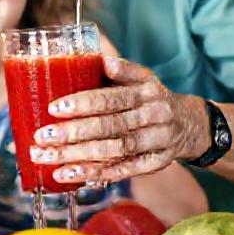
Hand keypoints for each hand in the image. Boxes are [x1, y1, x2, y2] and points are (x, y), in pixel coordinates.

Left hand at [29, 57, 205, 185]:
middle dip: (74, 133)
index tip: (54, 108)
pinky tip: (72, 175)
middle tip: (43, 137)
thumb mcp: (143, 78)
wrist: (190, 124)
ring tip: (49, 159)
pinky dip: (98, 174)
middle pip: (110, 127)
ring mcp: (157, 141)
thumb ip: (121, 71)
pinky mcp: (156, 163)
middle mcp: (154, 116)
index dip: (83, 103)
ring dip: (80, 157)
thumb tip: (99, 59)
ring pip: (116, 150)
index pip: (112, 98)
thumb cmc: (151, 98)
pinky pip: (125, 170)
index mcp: (146, 92)